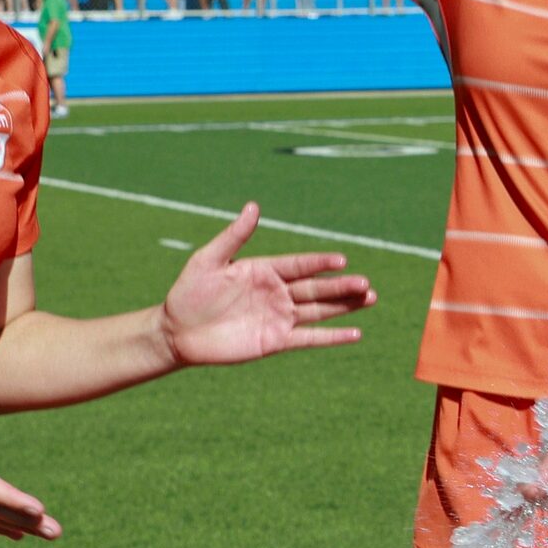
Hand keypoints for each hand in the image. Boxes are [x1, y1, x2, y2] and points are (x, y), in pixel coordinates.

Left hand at [155, 205, 371, 366]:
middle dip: (342, 286)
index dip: (320, 263)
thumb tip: (253, 206)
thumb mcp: (208, 260)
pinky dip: (332, 337)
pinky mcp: (276, 341)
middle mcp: (277, 293)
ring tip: (371, 298)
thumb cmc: (188, 293)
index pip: (300, 265)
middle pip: (317, 288)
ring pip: (320, 310)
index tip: (341, 261)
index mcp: (265, 271)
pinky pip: (309, 338)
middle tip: (366, 283)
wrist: (176, 332)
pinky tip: (355, 333)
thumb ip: (234, 236)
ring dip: (345, 306)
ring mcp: (279, 318)